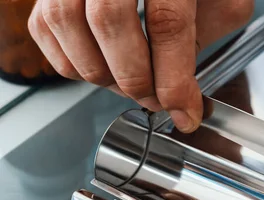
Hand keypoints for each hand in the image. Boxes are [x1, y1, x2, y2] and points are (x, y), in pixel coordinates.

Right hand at [28, 0, 253, 131]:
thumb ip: (214, 30)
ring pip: (67, 22)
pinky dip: (72, 61)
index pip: (166, 22)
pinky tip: (103, 67)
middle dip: (136, 78)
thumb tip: (190, 89)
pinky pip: (45, 27)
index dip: (174, 78)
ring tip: (132, 82)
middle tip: (157, 99)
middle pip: (109, 21)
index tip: (184, 110)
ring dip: (102, 72)